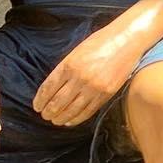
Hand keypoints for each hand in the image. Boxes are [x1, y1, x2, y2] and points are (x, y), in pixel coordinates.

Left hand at [33, 22, 148, 127]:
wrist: (126, 40)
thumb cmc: (101, 41)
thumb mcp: (77, 51)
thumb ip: (65, 68)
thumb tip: (53, 87)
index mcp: (69, 65)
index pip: (48, 88)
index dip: (40, 100)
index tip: (36, 106)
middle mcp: (80, 78)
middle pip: (58, 102)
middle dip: (48, 111)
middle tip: (44, 115)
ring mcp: (94, 87)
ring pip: (72, 109)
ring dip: (61, 117)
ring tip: (55, 121)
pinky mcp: (106, 93)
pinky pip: (88, 111)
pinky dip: (77, 118)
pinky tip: (70, 121)